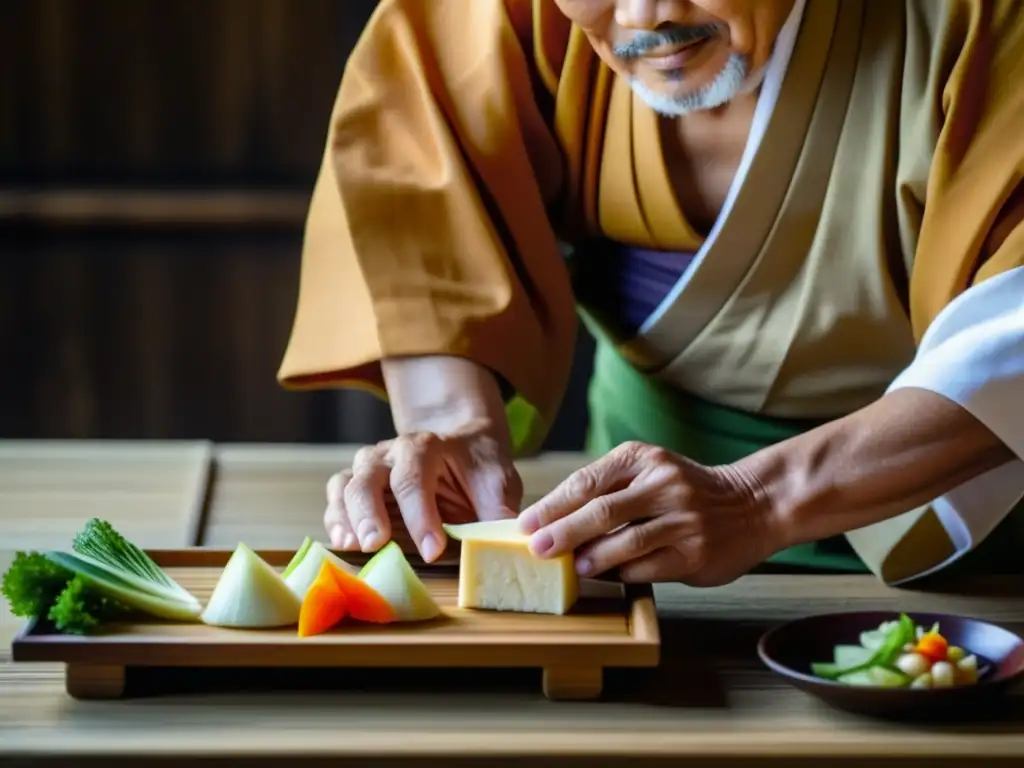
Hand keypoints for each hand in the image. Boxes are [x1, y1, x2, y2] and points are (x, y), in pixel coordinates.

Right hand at [324, 419, 521, 562]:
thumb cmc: (478, 468)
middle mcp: (390, 453)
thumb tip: (501, 541)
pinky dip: (335, 520)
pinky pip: (336, 498)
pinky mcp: (357, 484)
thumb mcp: (497, 481)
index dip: (420, 516)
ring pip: (345, 485)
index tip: (433, 549)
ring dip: (346, 517)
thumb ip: (497, 508)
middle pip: (368, 478)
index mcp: (426, 446)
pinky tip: (343, 544)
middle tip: (376, 544)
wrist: (462, 448)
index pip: (414, 479)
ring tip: (354, 546)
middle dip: (369, 513)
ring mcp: (369, 467)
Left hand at [516, 441, 776, 586]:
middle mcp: (663, 484)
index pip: (586, 482)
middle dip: (562, 533)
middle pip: (601, 511)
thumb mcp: (648, 472)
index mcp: (642, 458)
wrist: (752, 504)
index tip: (525, 525)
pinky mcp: (696, 552)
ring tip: (573, 567)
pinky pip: (649, 568)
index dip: (552, 506)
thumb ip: (608, 490)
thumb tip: (553, 522)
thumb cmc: (684, 491)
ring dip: (593, 558)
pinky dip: (625, 574)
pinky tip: (610, 576)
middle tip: (537, 550)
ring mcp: (682, 519)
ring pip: (625, 542)